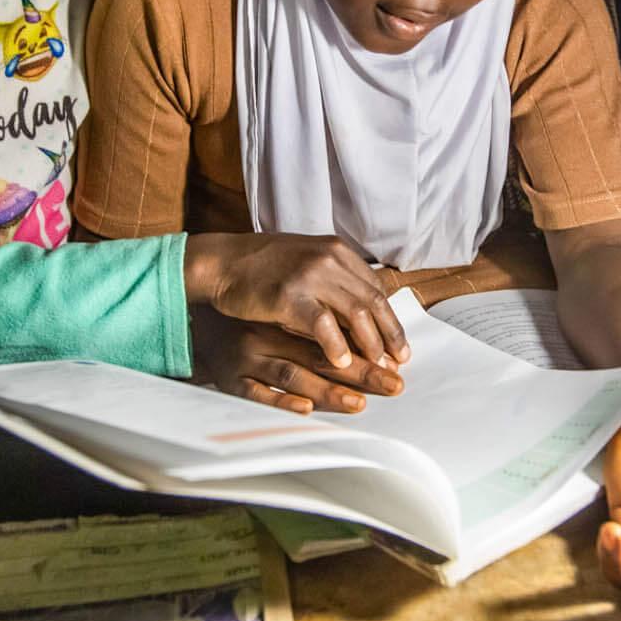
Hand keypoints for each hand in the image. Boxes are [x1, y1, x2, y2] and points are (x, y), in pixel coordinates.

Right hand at [183, 233, 411, 371]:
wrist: (222, 262)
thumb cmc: (262, 267)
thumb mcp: (306, 262)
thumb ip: (334, 278)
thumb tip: (362, 307)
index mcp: (336, 252)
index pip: (375, 289)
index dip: (389, 320)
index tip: (397, 346)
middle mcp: (328, 260)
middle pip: (371, 302)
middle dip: (389, 335)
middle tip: (398, 364)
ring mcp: (309, 276)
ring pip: (353, 314)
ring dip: (369, 344)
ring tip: (377, 368)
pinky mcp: (288, 295)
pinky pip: (321, 324)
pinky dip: (335, 344)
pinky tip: (341, 362)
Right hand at [189, 307, 403, 414]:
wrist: (195, 309)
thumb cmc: (247, 309)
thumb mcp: (285, 300)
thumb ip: (321, 309)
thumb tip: (370, 321)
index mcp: (287, 309)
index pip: (338, 327)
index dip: (370, 345)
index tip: (399, 361)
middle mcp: (270, 332)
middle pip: (323, 352)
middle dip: (363, 370)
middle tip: (395, 386)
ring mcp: (247, 354)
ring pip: (293, 372)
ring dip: (327, 388)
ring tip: (358, 402)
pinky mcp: (228, 376)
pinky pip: (256, 392)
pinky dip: (280, 401)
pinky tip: (304, 410)